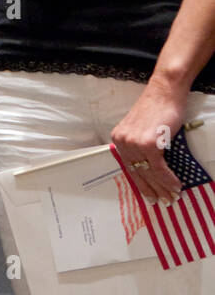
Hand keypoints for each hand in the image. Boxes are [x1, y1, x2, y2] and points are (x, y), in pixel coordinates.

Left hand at [111, 80, 187, 203]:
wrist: (165, 92)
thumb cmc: (158, 108)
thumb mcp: (143, 129)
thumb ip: (142, 146)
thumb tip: (152, 167)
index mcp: (118, 139)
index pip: (129, 167)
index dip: (140, 183)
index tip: (149, 195)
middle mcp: (122, 142)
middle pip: (137, 173)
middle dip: (151, 190)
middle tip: (162, 202)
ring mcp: (134, 143)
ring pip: (149, 173)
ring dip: (163, 188)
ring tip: (172, 197)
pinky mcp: (148, 144)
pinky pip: (158, 169)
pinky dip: (168, 180)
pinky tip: (176, 186)